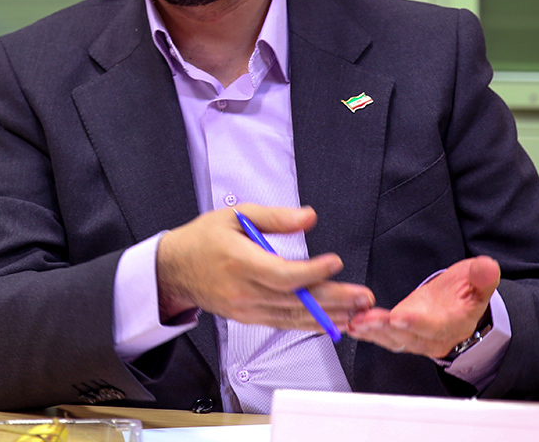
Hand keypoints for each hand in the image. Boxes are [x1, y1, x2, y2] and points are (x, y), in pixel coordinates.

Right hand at [156, 204, 374, 331]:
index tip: (336, 262)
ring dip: (329, 315)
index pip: (283, 275)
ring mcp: (246, 309)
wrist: (175, 269)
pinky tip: (332, 321)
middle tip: (363, 297)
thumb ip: (275, 217)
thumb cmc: (204, 239)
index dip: (313, 271)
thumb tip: (309, 217)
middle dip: (335, 300)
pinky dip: (310, 324)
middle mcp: (244, 291)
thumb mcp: (236, 214)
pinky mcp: (249, 318)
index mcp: (240, 262)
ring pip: (294, 317)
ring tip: (357, 311)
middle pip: (296, 300)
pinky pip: (284, 323)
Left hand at [346, 256, 499, 357]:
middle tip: (365, 320)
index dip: (416, 323)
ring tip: (354, 322)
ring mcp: (416, 337)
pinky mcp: (402, 333)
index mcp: (455, 323)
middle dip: (385, 328)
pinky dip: (367, 332)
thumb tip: (488, 267)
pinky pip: (384, 336)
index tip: (399, 316)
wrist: (462, 302)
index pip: (435, 326)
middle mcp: (434, 337)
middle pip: (408, 336)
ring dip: (372, 332)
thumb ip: (482, 276)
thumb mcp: (479, 278)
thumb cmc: (469, 289)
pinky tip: (351, 324)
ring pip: (392, 338)